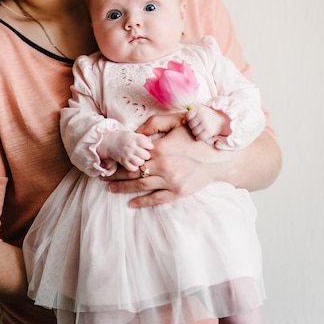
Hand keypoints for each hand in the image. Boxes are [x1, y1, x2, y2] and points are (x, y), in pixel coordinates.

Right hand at [101, 130, 152, 171]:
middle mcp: (131, 147)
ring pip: (140, 162)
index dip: (150, 146)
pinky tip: (134, 163)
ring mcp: (127, 155)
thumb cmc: (123, 137)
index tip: (148, 147)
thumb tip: (151, 142)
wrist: (110, 141)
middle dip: (146, 155)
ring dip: (141, 161)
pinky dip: (134, 167)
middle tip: (144, 154)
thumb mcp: (133, 134)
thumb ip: (142, 137)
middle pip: (146, 155)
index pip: (147, 144)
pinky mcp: (123, 162)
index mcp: (134, 139)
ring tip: (139, 159)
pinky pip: (132, 168)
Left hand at [104, 114, 233, 207]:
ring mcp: (171, 181)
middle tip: (103, 177)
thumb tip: (136, 132)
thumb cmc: (197, 136)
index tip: (108, 161)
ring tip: (111, 188)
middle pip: (133, 173)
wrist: (220, 156)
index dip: (119, 160)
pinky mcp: (178, 192)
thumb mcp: (177, 121)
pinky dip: (142, 202)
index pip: (133, 156)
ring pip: (141, 187)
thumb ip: (155, 123)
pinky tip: (131, 202)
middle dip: (116, 176)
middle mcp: (163, 166)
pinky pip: (156, 199)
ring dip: (124, 188)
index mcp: (160, 148)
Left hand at [185, 105, 229, 140]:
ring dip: (196, 132)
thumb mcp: (199, 110)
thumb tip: (183, 122)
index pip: (188, 116)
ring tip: (201, 129)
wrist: (222, 119)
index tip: (193, 120)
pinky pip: (199, 137)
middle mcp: (202, 116)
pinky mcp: (209, 131)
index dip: (189, 120)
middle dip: (193, 126)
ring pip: (194, 132)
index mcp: (198, 109)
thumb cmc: (207, 115)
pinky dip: (199, 137)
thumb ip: (189, 114)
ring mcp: (206, 124)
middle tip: (198, 125)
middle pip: (190, 125)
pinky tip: (202, 134)